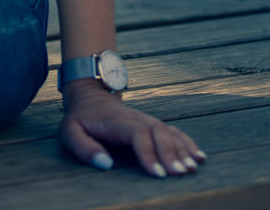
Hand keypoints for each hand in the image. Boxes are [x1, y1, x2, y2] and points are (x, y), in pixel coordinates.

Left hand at [59, 79, 206, 177]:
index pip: (137, 134)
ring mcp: (146, 119)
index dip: (149, 153)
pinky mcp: (153, 123)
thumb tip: (105, 164)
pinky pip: (174, 131)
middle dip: (171, 153)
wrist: (90, 96)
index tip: (157, 174)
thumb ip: (84, 148)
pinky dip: (188, 143)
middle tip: (180, 174)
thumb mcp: (70, 131)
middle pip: (158, 132)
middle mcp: (136, 118)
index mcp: (117, 121)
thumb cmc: (80, 119)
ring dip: (182, 150)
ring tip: (192, 168)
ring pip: (169, 131)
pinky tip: (200, 156)